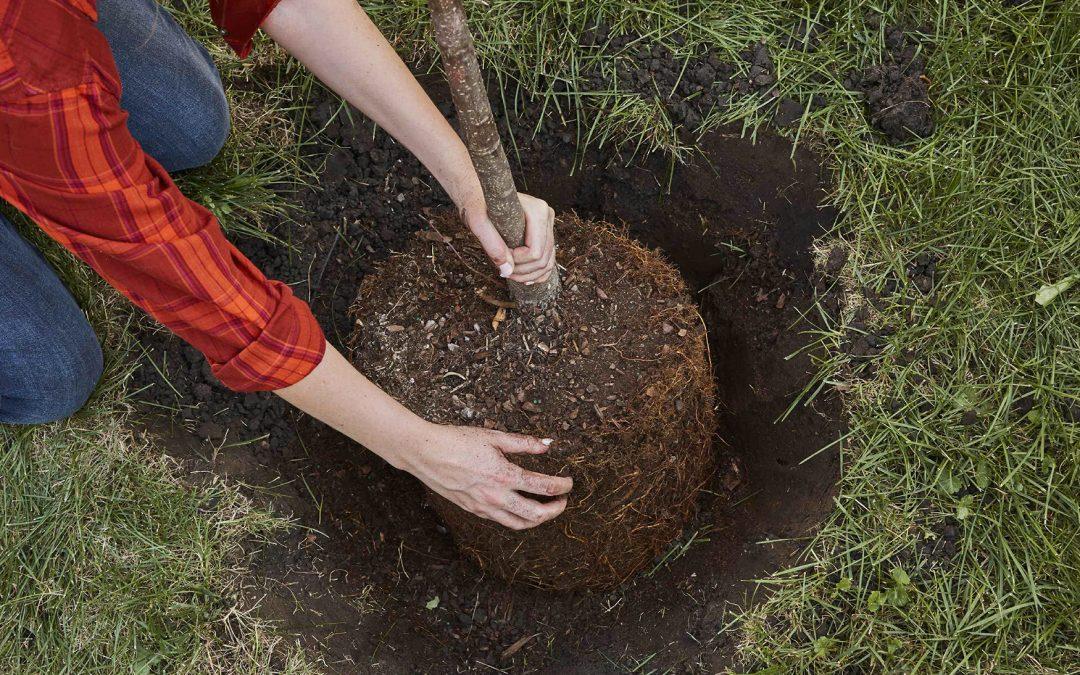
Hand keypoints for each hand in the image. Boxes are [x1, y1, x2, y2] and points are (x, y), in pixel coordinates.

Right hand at [396, 422, 572, 529]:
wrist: (426, 453)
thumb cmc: (458, 440)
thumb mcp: (494, 437)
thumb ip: (523, 443)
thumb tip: (547, 445)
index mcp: (504, 475)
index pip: (543, 487)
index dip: (561, 486)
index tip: (569, 483)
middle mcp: (496, 496)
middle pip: (536, 514)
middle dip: (555, 510)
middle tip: (563, 501)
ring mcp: (484, 507)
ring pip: (519, 523)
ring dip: (537, 520)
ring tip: (546, 510)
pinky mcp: (473, 510)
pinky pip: (501, 521)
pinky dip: (517, 519)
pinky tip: (520, 508)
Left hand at [461, 192, 555, 284]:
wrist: (480, 197)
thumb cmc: (478, 206)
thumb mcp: (478, 224)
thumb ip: (492, 246)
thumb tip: (508, 270)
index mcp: (537, 210)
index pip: (535, 250)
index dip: (517, 261)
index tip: (500, 256)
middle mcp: (547, 215)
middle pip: (543, 258)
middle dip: (523, 271)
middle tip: (503, 271)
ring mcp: (548, 224)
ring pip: (547, 262)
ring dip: (529, 275)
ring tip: (509, 274)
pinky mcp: (545, 232)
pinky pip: (548, 260)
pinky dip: (537, 273)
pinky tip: (524, 278)